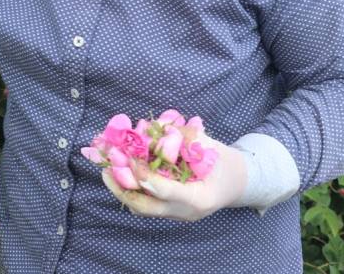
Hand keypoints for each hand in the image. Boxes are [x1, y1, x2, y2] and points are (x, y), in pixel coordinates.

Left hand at [100, 135, 247, 221]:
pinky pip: (145, 203)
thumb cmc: (225, 162)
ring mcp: (176, 215)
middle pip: (147, 208)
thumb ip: (186, 138)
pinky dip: (130, 188)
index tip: (131, 161)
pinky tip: (118, 172)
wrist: (237, 183)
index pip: (168, 192)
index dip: (147, 176)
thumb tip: (156, 128)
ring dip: (122, 189)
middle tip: (106, 169)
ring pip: (142, 208)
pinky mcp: (169, 211)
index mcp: (200, 198)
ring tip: (105, 169)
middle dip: (123, 189)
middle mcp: (185, 212)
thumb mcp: (211, 145)